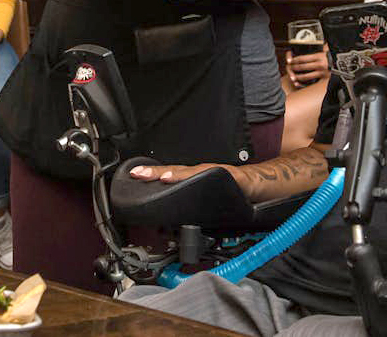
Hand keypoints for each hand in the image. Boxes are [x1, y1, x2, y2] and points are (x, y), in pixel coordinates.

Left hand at [128, 162, 246, 192]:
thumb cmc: (227, 189)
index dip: (151, 175)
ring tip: (159, 176)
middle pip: (173, 171)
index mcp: (190, 177)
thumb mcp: (202, 192)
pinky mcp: (223, 175)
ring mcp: (209, 172)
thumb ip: (186, 196)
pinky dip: (194, 178)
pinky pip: (206, 177)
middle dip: (154, 173)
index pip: (167, 175)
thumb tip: (166, 216)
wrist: (252, 184)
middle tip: (136, 173)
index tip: (133, 175)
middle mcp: (197, 172)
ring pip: (187, 172)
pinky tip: (183, 180)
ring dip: (172, 174)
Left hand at [285, 48, 330, 89]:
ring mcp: (321, 72)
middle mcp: (319, 64)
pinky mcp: (324, 79)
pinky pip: (311, 83)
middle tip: (288, 69)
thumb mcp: (325, 51)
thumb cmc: (334, 57)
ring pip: (305, 76)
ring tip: (292, 77)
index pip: (302, 58)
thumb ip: (318, 50)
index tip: (289, 61)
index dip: (294, 60)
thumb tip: (308, 47)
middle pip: (302, 67)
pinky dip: (303, 84)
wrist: (346, 65)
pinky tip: (298, 84)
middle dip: (293, 68)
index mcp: (319, 56)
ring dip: (296, 77)